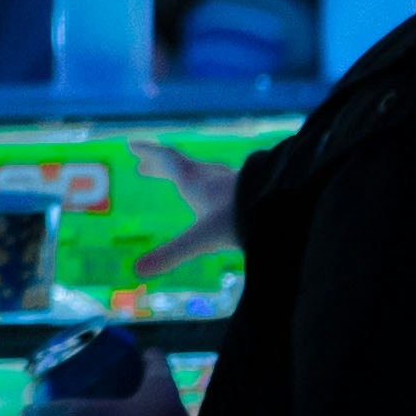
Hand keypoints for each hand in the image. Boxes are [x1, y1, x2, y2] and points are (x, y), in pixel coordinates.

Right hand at [126, 141, 243, 278]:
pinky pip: (221, 182)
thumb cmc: (239, 219)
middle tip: (141, 169)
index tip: (132, 144)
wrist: (282, 207)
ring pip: (202, 171)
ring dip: (184, 172)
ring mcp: (230, 182)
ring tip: (176, 178)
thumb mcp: (200, 239)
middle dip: (159, 165)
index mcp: (195, 182)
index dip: (149, 152)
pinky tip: (215, 194)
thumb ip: (171, 254)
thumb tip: (137, 271)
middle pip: (181, 165)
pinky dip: (207, 183)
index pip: (168, 160)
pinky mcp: (247, 190)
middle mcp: (211, 177)